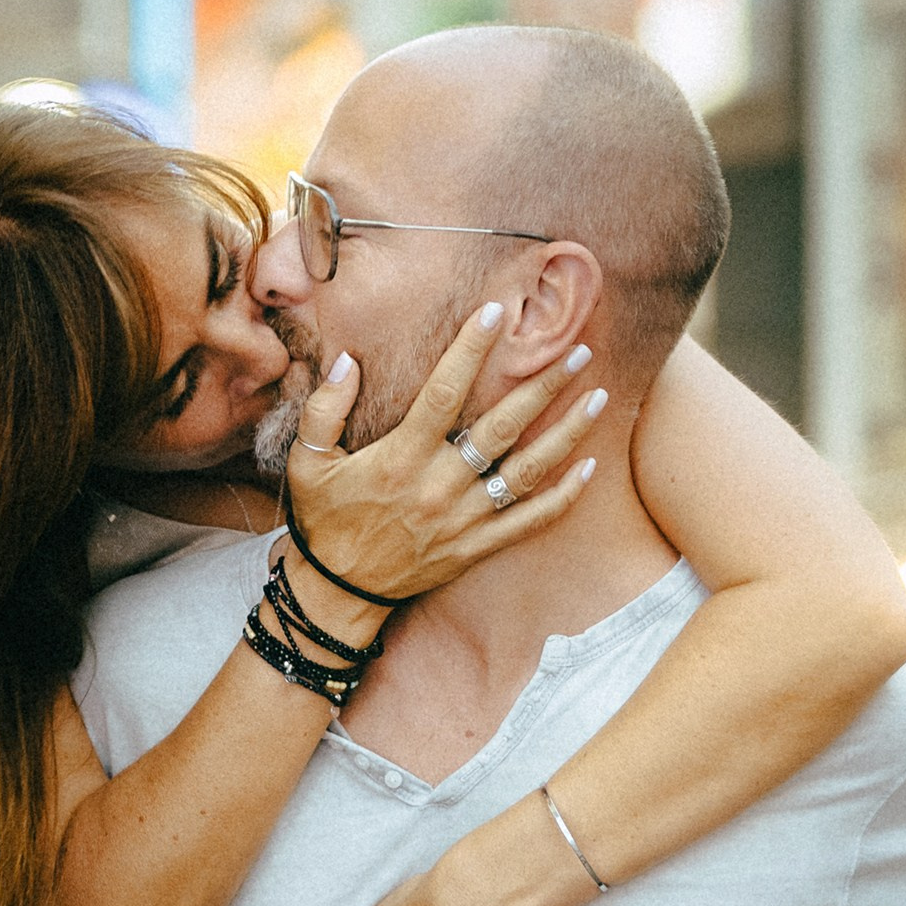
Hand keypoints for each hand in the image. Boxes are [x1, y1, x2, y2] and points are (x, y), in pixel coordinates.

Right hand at [284, 304, 604, 605]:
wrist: (337, 593)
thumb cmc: (323, 521)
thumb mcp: (307, 462)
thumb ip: (323, 408)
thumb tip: (346, 361)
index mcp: (400, 457)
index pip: (444, 391)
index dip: (471, 349)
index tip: (496, 312)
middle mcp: (439, 486)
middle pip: (502, 427)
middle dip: (543, 386)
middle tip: (578, 350)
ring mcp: (463, 520)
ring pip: (526, 471)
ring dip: (566, 433)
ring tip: (597, 397)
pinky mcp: (475, 547)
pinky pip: (529, 522)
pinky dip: (562, 498)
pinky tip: (589, 467)